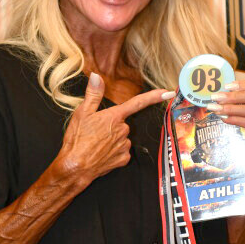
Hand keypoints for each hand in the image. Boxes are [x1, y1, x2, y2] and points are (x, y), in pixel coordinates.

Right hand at [55, 72, 172, 188]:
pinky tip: (102, 153)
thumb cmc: (77, 139)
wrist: (76, 166)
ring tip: (96, 144)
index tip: (168, 92)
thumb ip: (93, 94)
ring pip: (122, 138)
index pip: (137, 103)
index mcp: (114, 117)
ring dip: (113, 139)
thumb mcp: (82, 113)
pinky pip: (122, 152)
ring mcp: (125, 145)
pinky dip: (114, 152)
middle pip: (123, 124)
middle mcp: (123, 130)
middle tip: (96, 132)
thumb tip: (96, 77)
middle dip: (112, 126)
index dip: (154, 96)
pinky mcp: (124, 159)